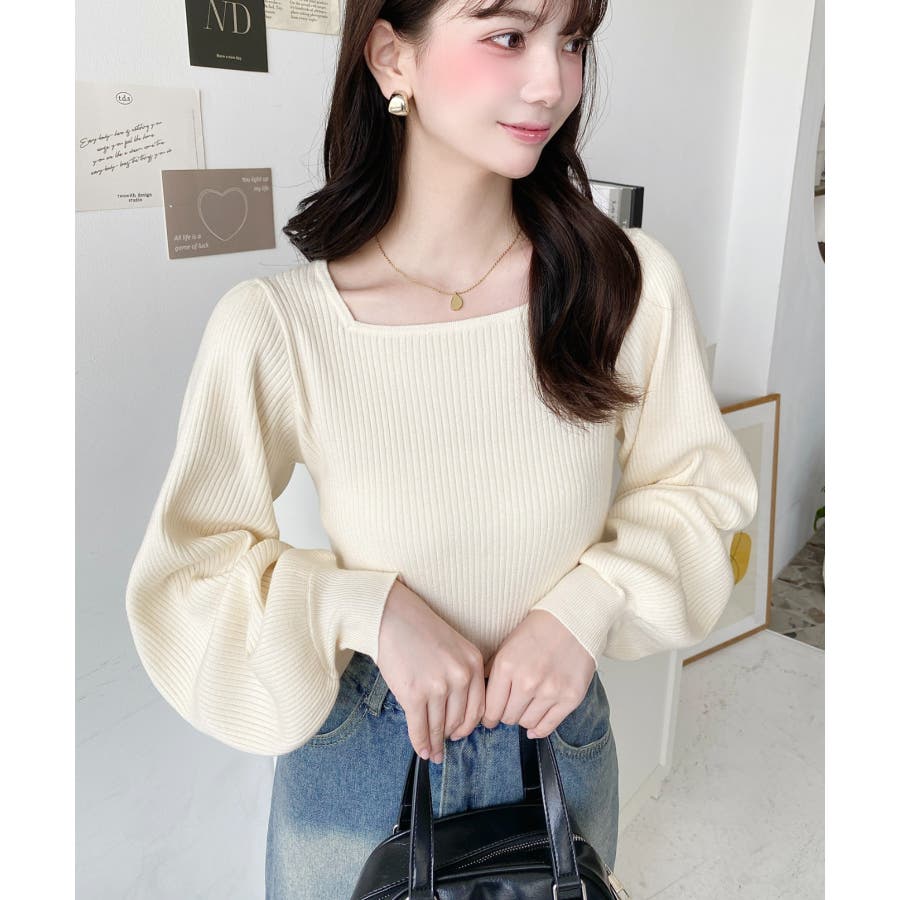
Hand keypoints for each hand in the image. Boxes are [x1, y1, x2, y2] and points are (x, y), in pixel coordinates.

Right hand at [377, 577, 486, 764]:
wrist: (391, 616)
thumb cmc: (419, 629)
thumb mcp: (454, 647)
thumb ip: (461, 674)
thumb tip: (456, 712)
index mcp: (473, 663)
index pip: (478, 707)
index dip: (467, 726)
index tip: (459, 734)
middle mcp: (460, 676)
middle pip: (459, 720)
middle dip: (450, 736)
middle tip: (443, 744)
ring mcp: (438, 687)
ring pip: (439, 726)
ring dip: (435, 744)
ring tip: (432, 752)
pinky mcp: (414, 695)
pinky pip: (420, 727)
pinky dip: (420, 743)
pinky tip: (421, 750)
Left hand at [481, 610, 595, 738]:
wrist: (572, 622)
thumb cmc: (536, 632)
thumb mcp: (506, 646)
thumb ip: (492, 673)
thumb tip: (481, 699)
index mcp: (507, 666)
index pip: (491, 709)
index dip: (489, 716)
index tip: (490, 718)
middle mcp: (527, 682)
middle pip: (508, 718)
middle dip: (506, 714)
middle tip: (510, 707)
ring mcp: (550, 691)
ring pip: (527, 723)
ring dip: (523, 718)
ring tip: (526, 707)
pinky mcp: (570, 698)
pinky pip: (548, 726)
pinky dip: (539, 728)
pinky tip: (535, 724)